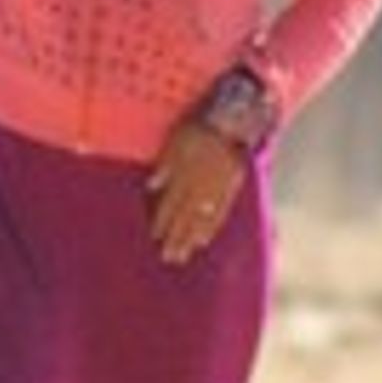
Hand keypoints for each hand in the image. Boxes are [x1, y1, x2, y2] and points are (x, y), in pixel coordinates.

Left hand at [146, 120, 246, 265]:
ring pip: (199, 221)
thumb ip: (164, 167)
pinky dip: (210, 229)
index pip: (168, 206)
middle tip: (168, 258)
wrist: (230, 125)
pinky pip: (218, 215)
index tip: (155, 238)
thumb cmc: (198, 130)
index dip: (161, 223)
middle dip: (174, 239)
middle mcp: (196, 190)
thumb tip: (151, 186)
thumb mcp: (174, 143)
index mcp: (181, 178)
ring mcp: (213, 193)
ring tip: (183, 255)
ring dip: (190, 239)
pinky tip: (203, 240)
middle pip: (183, 219)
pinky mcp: (229, 191)